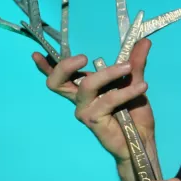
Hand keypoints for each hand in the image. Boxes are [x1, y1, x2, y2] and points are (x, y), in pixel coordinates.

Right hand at [31, 39, 155, 163]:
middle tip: (84, 57)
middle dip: (65, 66)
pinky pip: (108, 99)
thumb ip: (136, 62)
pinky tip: (141, 87)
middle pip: (56, 82)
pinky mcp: (93, 119)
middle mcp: (80, 98)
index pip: (59, 76)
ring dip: (109, 73)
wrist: (143, 139)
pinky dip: (126, 91)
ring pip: (87, 85)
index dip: (45, 66)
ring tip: (128, 67)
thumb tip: (144, 41)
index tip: (36, 54)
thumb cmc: (134, 112)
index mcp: (85, 88)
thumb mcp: (135, 82)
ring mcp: (84, 109)